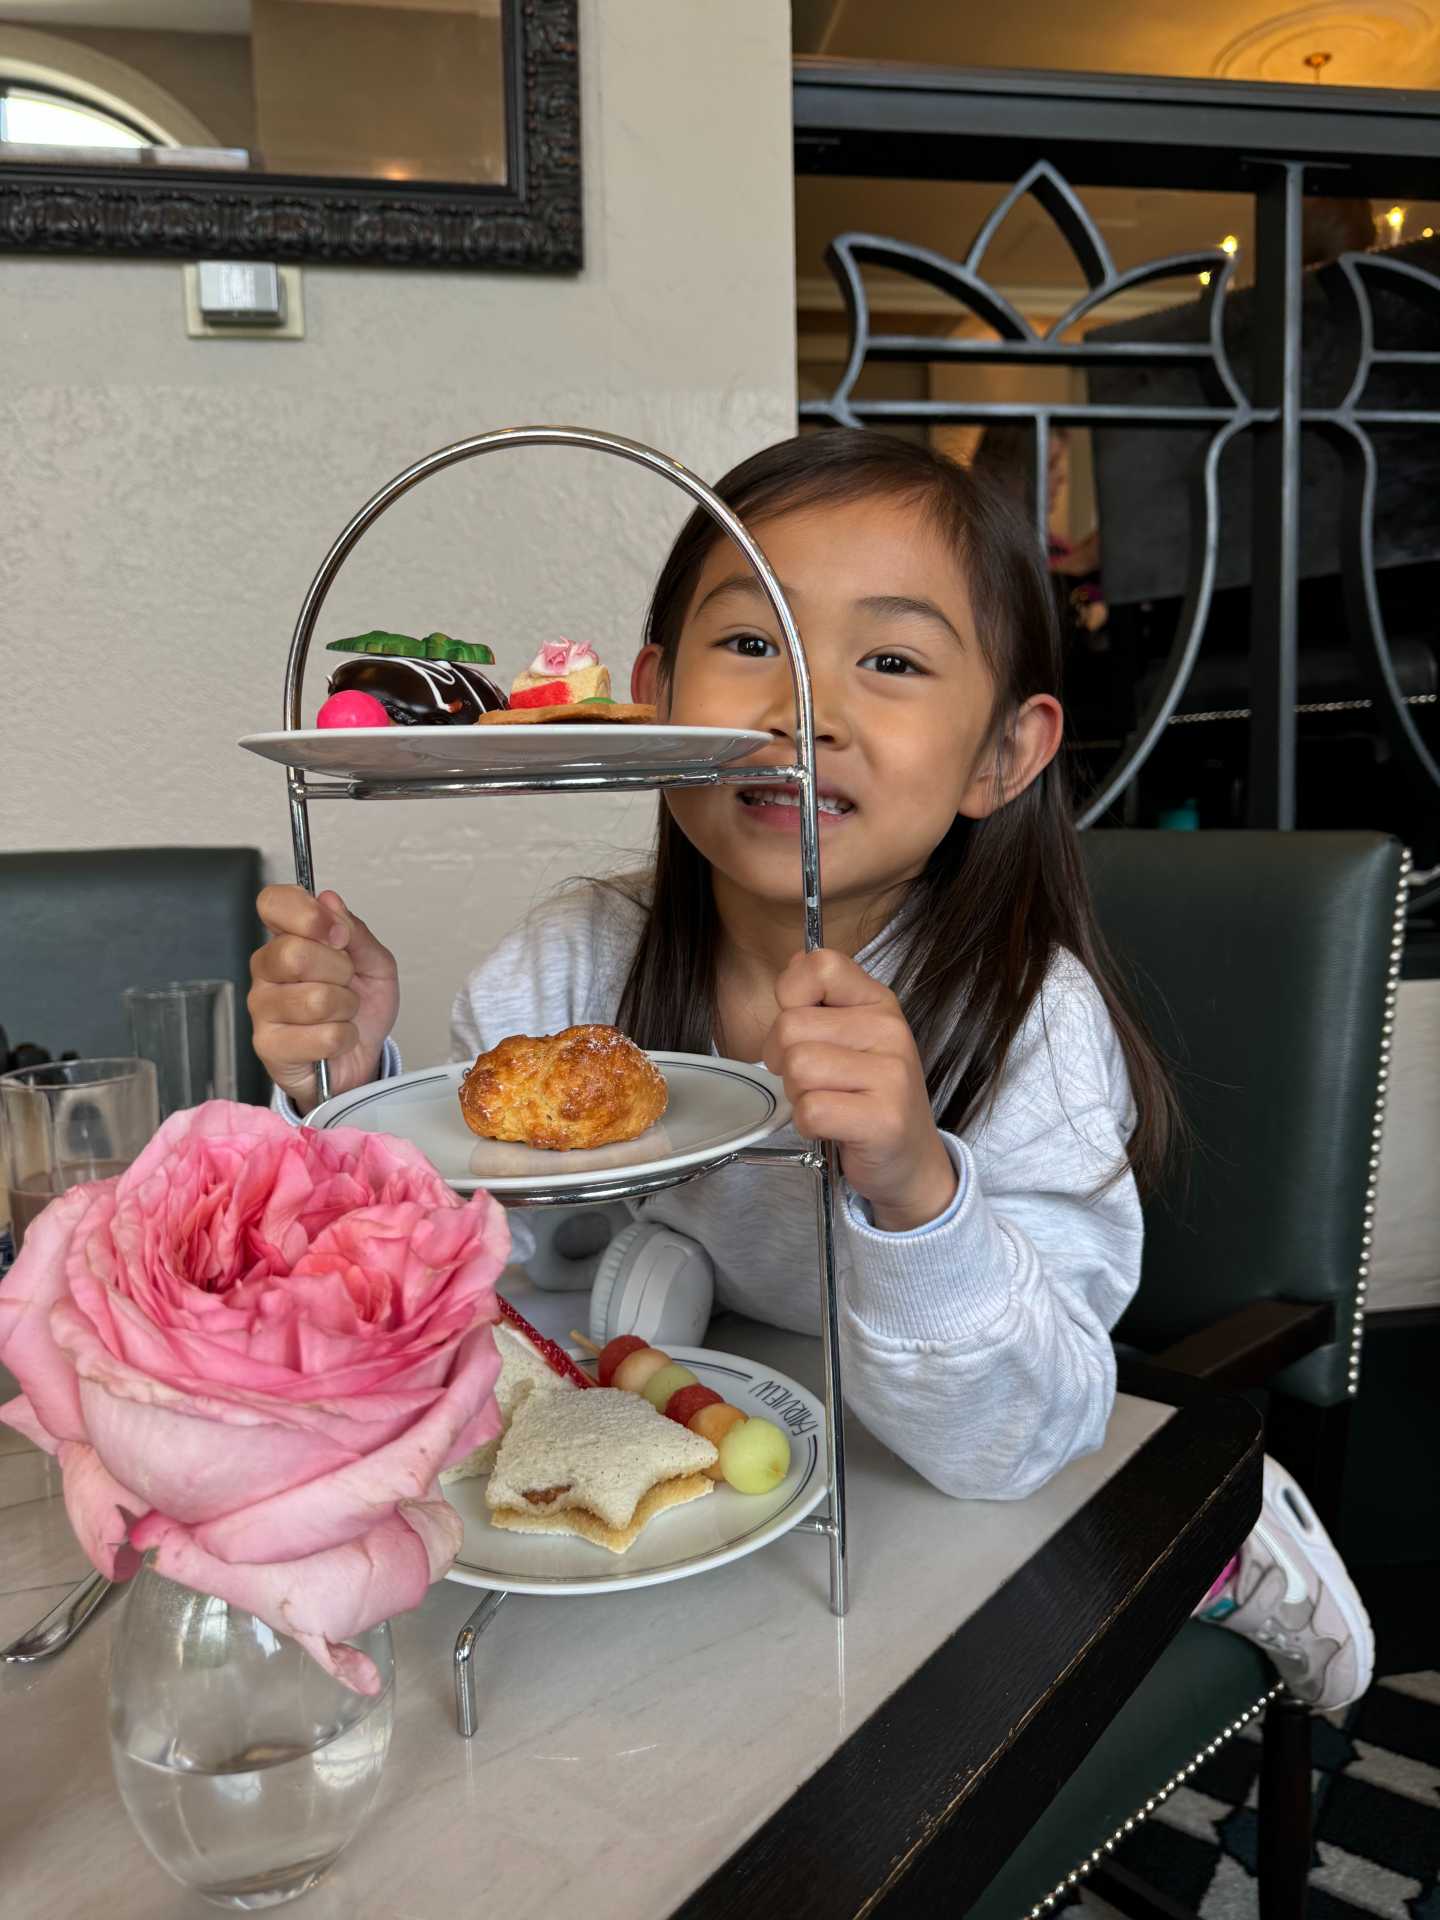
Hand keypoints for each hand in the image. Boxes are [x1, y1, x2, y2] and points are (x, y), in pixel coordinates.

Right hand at [248, 886, 399, 1113]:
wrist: (361, 1058)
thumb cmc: (360, 1009)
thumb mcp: (375, 964)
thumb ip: (356, 933)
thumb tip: (329, 901)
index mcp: (288, 938)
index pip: (273, 903)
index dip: (308, 914)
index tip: (338, 934)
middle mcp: (266, 969)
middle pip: (295, 954)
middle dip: (339, 971)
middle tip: (346, 983)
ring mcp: (262, 1007)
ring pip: (315, 999)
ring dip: (345, 1008)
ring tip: (342, 1014)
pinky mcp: (268, 1045)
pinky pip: (322, 1037)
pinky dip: (344, 1038)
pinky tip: (335, 1039)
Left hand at [762, 949, 956, 1231]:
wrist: (910, 1159)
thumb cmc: (869, 1095)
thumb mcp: (851, 1037)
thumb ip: (821, 999)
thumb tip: (793, 963)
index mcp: (877, 1002)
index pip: (819, 965)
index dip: (790, 996)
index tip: (803, 1027)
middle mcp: (889, 1030)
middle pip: (790, 1026)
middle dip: (784, 1060)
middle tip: (814, 1081)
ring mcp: (891, 1074)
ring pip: (797, 1068)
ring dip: (798, 1094)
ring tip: (827, 1102)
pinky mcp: (883, 1118)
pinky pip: (811, 1110)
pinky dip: (808, 1125)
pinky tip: (833, 1127)